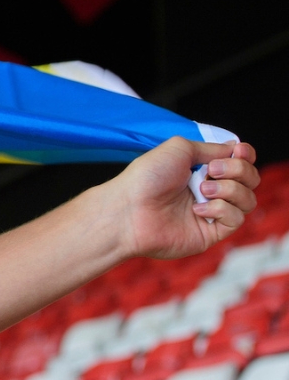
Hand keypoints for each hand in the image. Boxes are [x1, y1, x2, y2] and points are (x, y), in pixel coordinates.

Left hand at [113, 138, 260, 260]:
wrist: (129, 209)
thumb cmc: (146, 177)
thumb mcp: (179, 149)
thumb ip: (210, 147)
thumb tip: (233, 147)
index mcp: (201, 169)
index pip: (239, 162)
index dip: (245, 156)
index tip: (238, 151)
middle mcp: (209, 190)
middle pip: (250, 179)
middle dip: (238, 170)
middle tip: (212, 170)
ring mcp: (211, 212)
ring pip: (247, 199)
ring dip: (229, 189)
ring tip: (202, 188)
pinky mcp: (211, 232)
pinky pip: (236, 219)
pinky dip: (221, 209)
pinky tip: (197, 209)